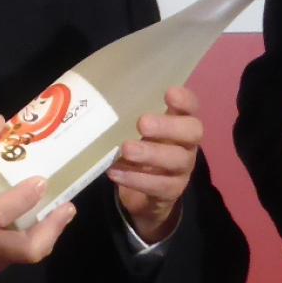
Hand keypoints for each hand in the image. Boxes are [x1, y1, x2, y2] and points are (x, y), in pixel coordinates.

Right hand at [0, 116, 76, 272]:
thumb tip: (1, 122)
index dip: (21, 200)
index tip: (41, 180)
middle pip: (23, 249)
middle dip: (50, 228)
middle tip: (67, 204)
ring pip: (27, 255)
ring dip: (50, 234)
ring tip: (64, 210)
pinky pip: (20, 255)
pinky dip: (37, 238)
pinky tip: (43, 218)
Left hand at [109, 85, 201, 243]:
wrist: (142, 188)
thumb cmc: (139, 145)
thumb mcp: (135, 127)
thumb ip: (125, 112)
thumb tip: (88, 92)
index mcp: (180, 121)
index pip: (191, 106)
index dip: (185, 99)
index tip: (169, 93)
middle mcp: (187, 143)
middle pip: (193, 131)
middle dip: (168, 126)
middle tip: (142, 123)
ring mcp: (183, 168)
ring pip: (178, 160)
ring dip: (151, 154)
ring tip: (126, 149)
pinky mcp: (172, 190)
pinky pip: (160, 186)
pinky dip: (136, 179)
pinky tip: (115, 172)